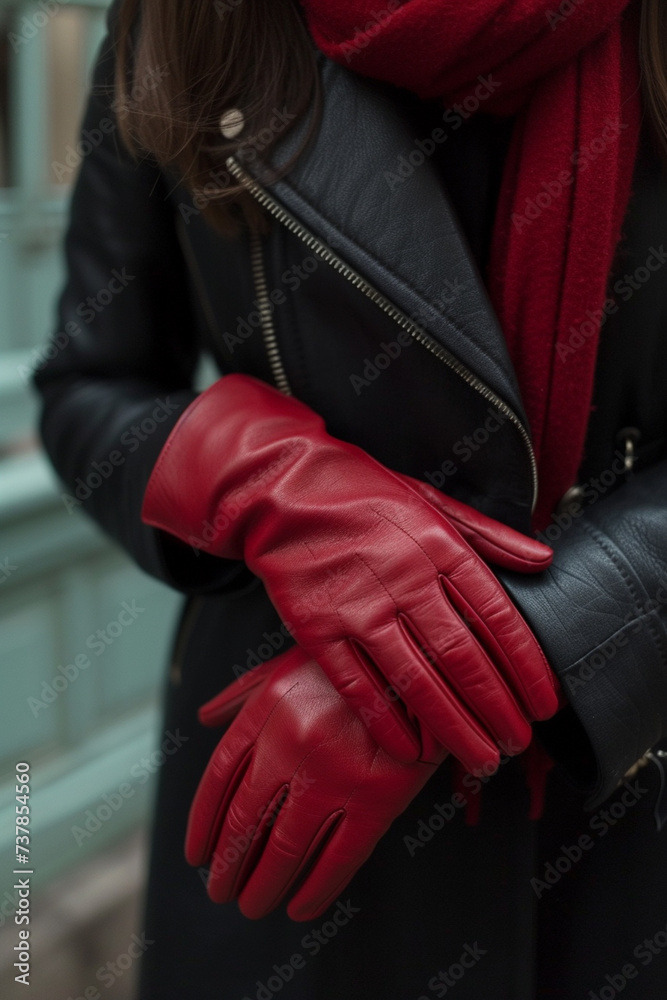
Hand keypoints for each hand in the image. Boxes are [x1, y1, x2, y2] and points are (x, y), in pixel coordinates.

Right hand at [142, 374, 558, 770]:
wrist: (282, 492)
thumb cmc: (362, 495)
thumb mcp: (432, 500)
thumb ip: (488, 535)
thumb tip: (543, 561)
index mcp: (438, 547)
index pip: (498, 617)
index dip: (526, 666)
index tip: (544, 702)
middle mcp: (403, 580)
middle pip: (462, 658)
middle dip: (497, 709)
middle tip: (517, 743)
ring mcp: (358, 607)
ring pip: (416, 681)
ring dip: (454, 727)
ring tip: (481, 758)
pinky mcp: (317, 629)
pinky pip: (358, 686)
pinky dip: (386, 722)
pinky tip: (411, 750)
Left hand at [185, 645, 446, 920]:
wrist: (422, 663)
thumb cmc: (350, 665)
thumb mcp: (292, 664)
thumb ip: (244, 692)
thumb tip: (205, 718)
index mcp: (268, 710)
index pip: (219, 779)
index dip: (203, 824)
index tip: (197, 855)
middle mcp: (292, 743)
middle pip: (245, 821)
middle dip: (228, 866)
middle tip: (220, 891)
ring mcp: (335, 774)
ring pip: (285, 848)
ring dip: (262, 885)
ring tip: (252, 906)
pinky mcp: (378, 799)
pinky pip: (339, 858)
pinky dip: (316, 891)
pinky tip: (300, 910)